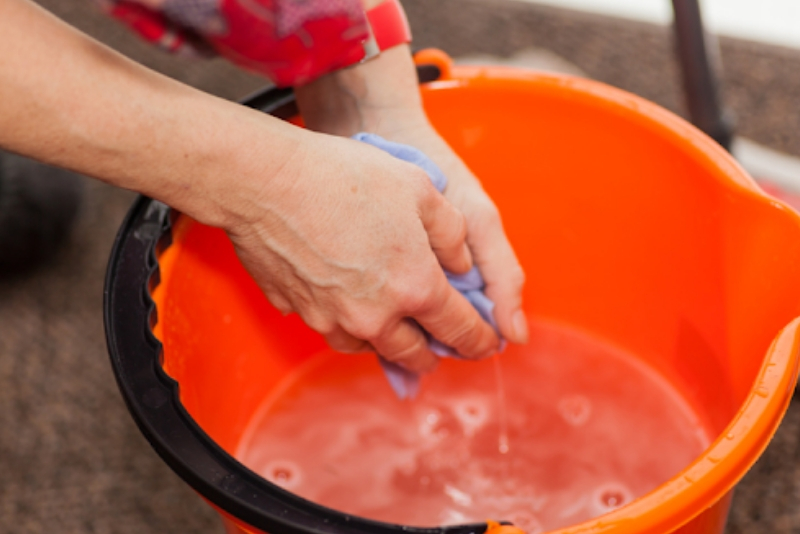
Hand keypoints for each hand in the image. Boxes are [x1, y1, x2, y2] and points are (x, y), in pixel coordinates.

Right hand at [294, 46, 527, 344]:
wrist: (267, 181)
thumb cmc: (345, 177)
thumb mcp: (422, 190)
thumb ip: (453, 235)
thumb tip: (462, 266)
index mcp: (416, 287)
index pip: (460, 330)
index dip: (481, 340)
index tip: (488, 344)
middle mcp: (376, 315)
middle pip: (415, 354)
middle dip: (434, 354)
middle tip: (441, 345)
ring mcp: (333, 318)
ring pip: (371, 348)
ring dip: (390, 343)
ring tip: (396, 330)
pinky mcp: (300, 312)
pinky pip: (334, 332)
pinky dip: (351, 329)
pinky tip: (352, 309)